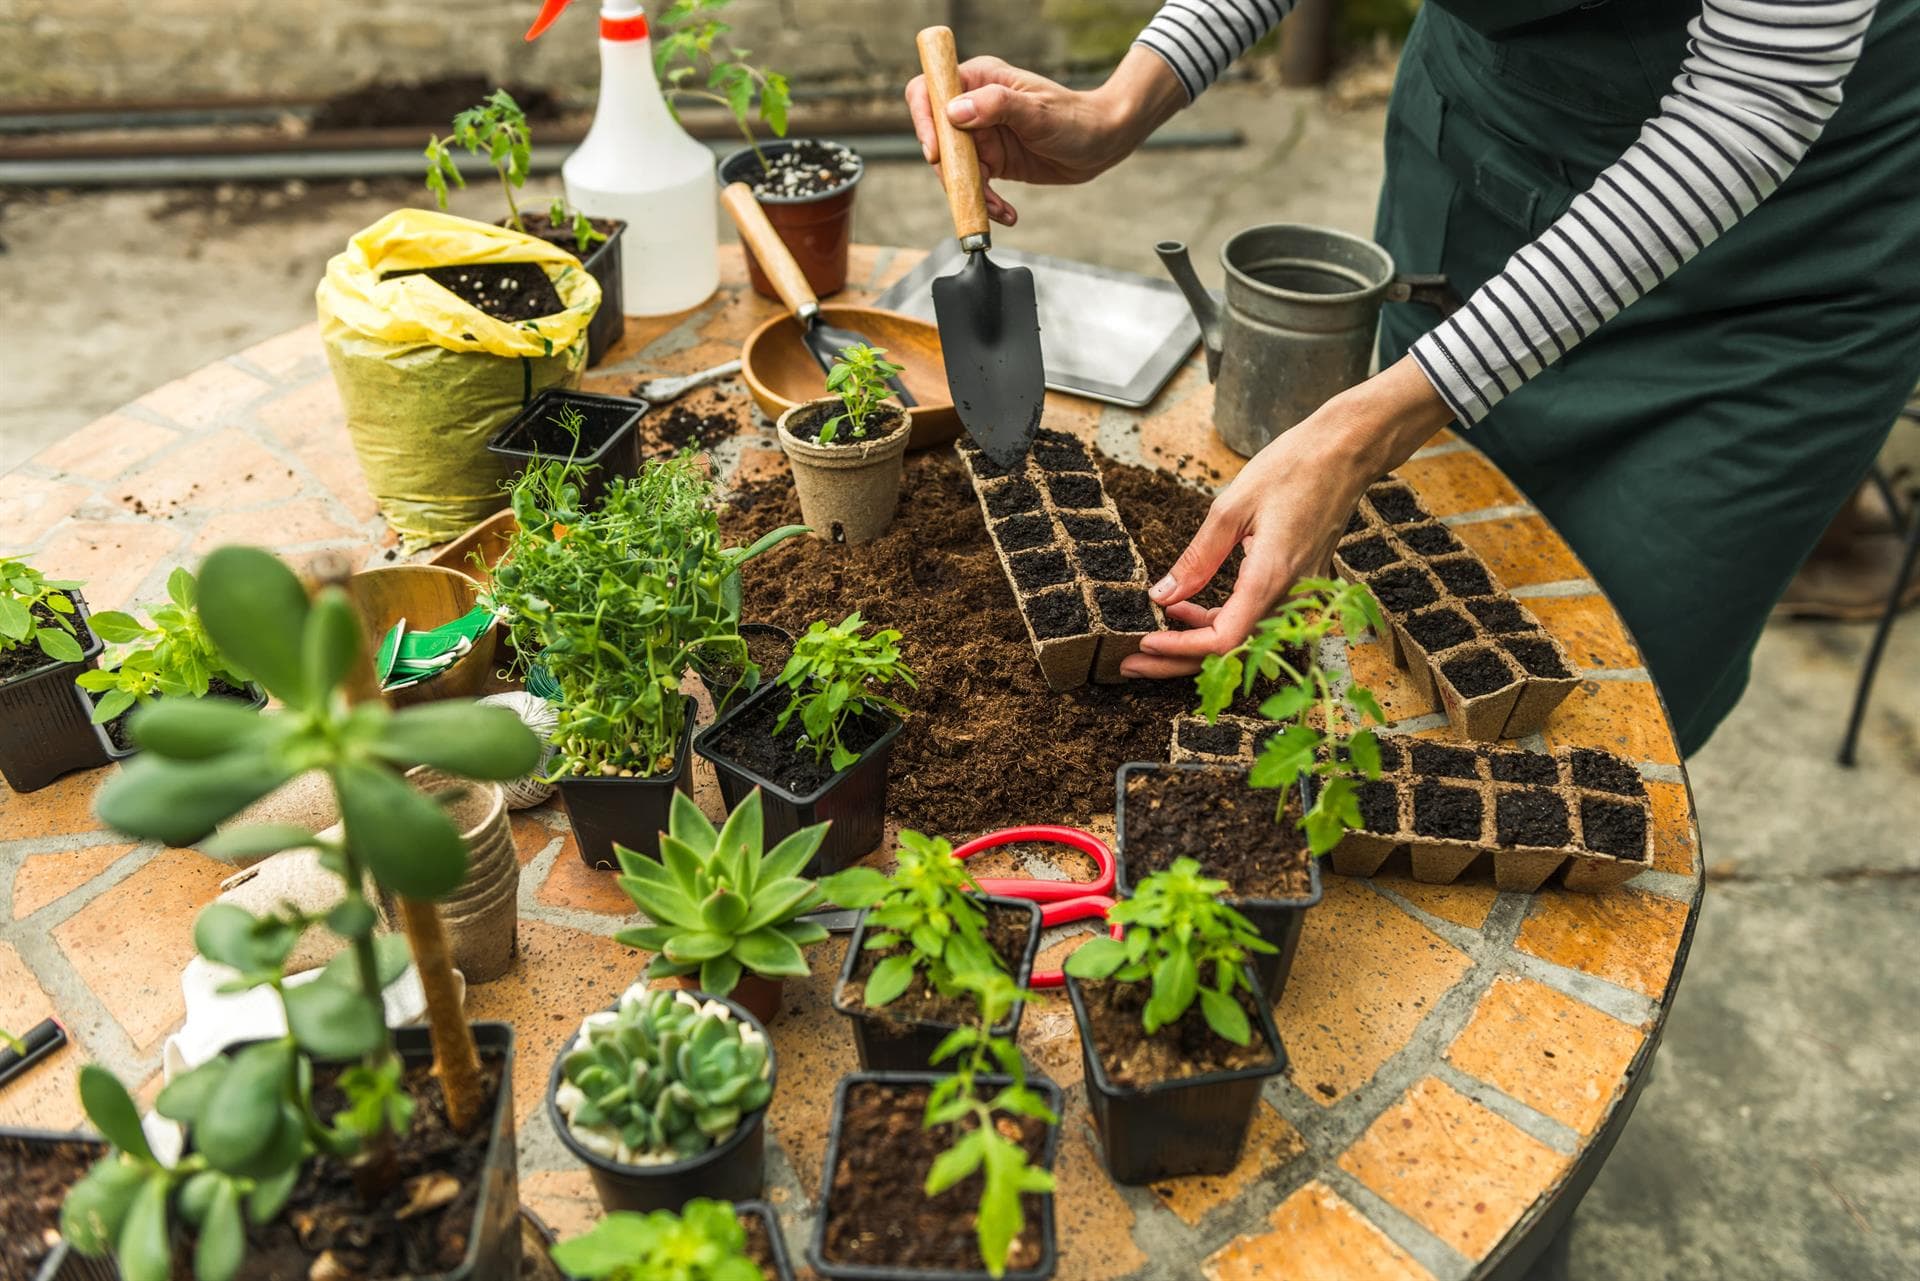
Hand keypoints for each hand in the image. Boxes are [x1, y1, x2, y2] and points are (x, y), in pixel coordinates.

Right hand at [905, 47, 1184, 225]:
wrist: (1102, 144)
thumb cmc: (1076, 118)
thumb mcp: (1037, 112)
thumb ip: (997, 107)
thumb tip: (955, 112)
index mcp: (980, 80)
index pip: (929, 91)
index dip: (924, 120)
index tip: (937, 151)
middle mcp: (975, 107)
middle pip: (937, 137)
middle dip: (950, 169)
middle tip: (971, 190)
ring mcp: (982, 136)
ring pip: (954, 168)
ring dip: (970, 193)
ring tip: (997, 209)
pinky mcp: (992, 161)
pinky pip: (975, 186)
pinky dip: (986, 204)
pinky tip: (1006, 213)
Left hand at [1120, 357, 1455, 678]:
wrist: (1347, 452)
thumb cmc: (1293, 468)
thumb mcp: (1231, 507)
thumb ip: (1196, 558)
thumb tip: (1162, 596)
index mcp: (1272, 576)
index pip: (1225, 640)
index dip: (1181, 650)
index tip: (1144, 645)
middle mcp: (1291, 595)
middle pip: (1231, 651)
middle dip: (1178, 661)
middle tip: (1131, 661)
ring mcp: (1299, 595)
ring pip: (1242, 639)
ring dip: (1195, 643)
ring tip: (1151, 635)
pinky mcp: (1299, 587)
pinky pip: (1255, 619)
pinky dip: (1218, 621)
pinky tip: (1186, 609)